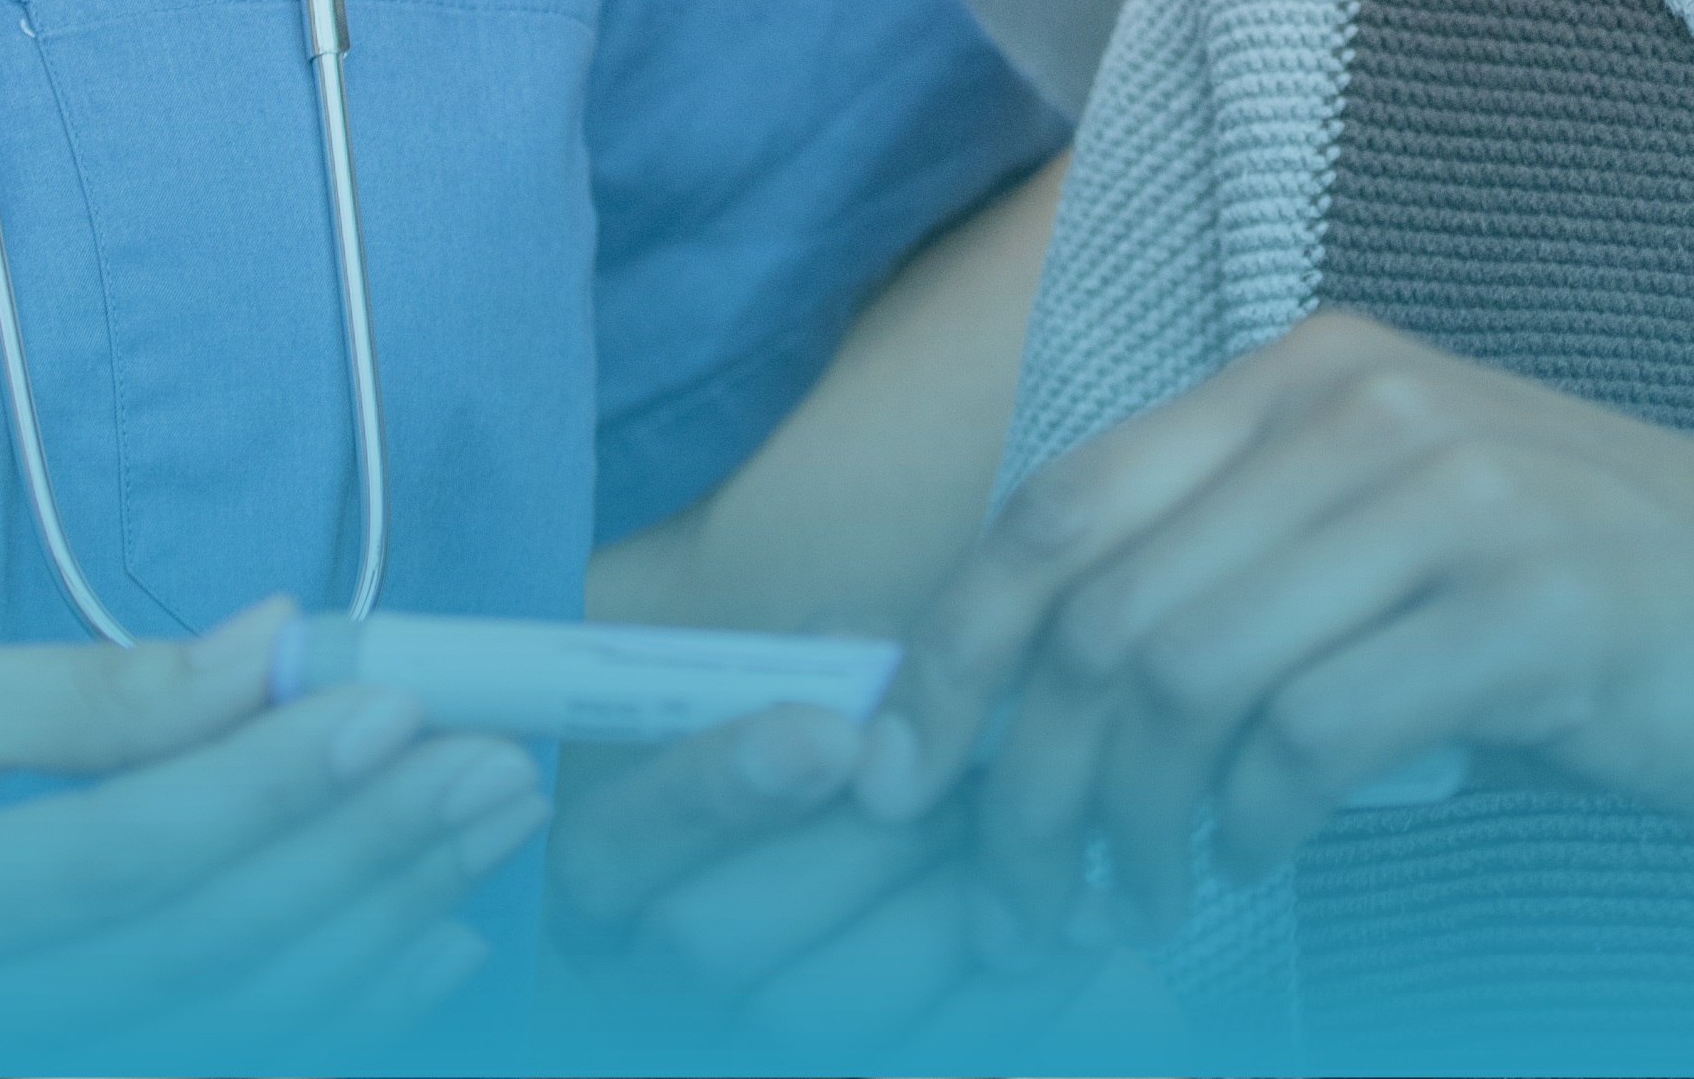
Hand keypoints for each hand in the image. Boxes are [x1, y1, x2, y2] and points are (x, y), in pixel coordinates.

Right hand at [0, 598, 543, 1067]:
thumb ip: (87, 695)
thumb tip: (266, 648)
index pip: (132, 858)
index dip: (276, 784)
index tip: (398, 699)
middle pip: (200, 954)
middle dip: (364, 856)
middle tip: (495, 764)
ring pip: (221, 1030)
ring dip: (374, 932)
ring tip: (483, 835)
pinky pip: (195, 1065)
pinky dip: (322, 1019)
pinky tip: (419, 953)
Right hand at [541, 705, 1101, 1071]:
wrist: (950, 899)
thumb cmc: (875, 783)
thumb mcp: (829, 703)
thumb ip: (831, 667)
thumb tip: (868, 655)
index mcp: (615, 879)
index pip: (609, 846)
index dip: (712, 788)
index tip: (832, 733)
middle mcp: (653, 987)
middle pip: (706, 939)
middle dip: (852, 847)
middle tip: (962, 777)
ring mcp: (749, 1053)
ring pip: (820, 1012)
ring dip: (940, 906)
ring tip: (1026, 832)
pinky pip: (931, 1059)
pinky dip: (1017, 992)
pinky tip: (1083, 919)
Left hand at [851, 313, 1693, 1010]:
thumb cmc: (1594, 612)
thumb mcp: (1392, 540)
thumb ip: (1236, 570)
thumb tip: (1037, 692)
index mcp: (1309, 373)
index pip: (1062, 503)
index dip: (958, 648)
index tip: (907, 772)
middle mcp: (1365, 406)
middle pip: (1105, 603)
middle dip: (1032, 776)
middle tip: (1027, 894)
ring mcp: (1453, 494)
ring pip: (1185, 671)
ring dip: (1137, 824)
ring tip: (1144, 901)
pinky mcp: (1529, 607)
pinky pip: (1314, 731)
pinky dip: (1256, 827)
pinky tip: (1260, 866)